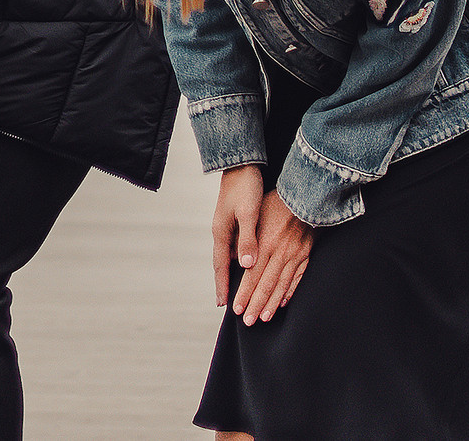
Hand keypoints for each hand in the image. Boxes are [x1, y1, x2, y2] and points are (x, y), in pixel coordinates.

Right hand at [211, 166, 261, 307]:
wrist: (241, 163)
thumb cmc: (245, 187)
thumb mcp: (247, 213)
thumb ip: (248, 239)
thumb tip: (246, 265)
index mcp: (222, 232)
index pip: (221, 266)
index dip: (223, 285)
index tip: (223, 305)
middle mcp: (222, 231)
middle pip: (222, 263)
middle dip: (224, 284)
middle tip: (225, 304)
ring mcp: (227, 226)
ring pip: (229, 256)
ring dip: (231, 273)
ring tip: (234, 289)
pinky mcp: (235, 221)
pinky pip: (235, 247)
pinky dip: (239, 260)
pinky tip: (244, 264)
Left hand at [235, 192, 312, 325]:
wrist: (306, 195)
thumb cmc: (274, 202)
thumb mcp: (255, 215)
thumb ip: (247, 239)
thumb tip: (238, 260)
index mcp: (266, 245)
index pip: (252, 276)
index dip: (244, 294)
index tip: (237, 309)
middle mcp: (281, 254)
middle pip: (266, 285)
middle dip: (256, 305)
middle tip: (248, 322)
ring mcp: (295, 256)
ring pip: (282, 286)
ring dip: (272, 304)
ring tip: (264, 318)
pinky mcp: (306, 255)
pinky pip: (297, 279)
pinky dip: (289, 292)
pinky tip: (283, 302)